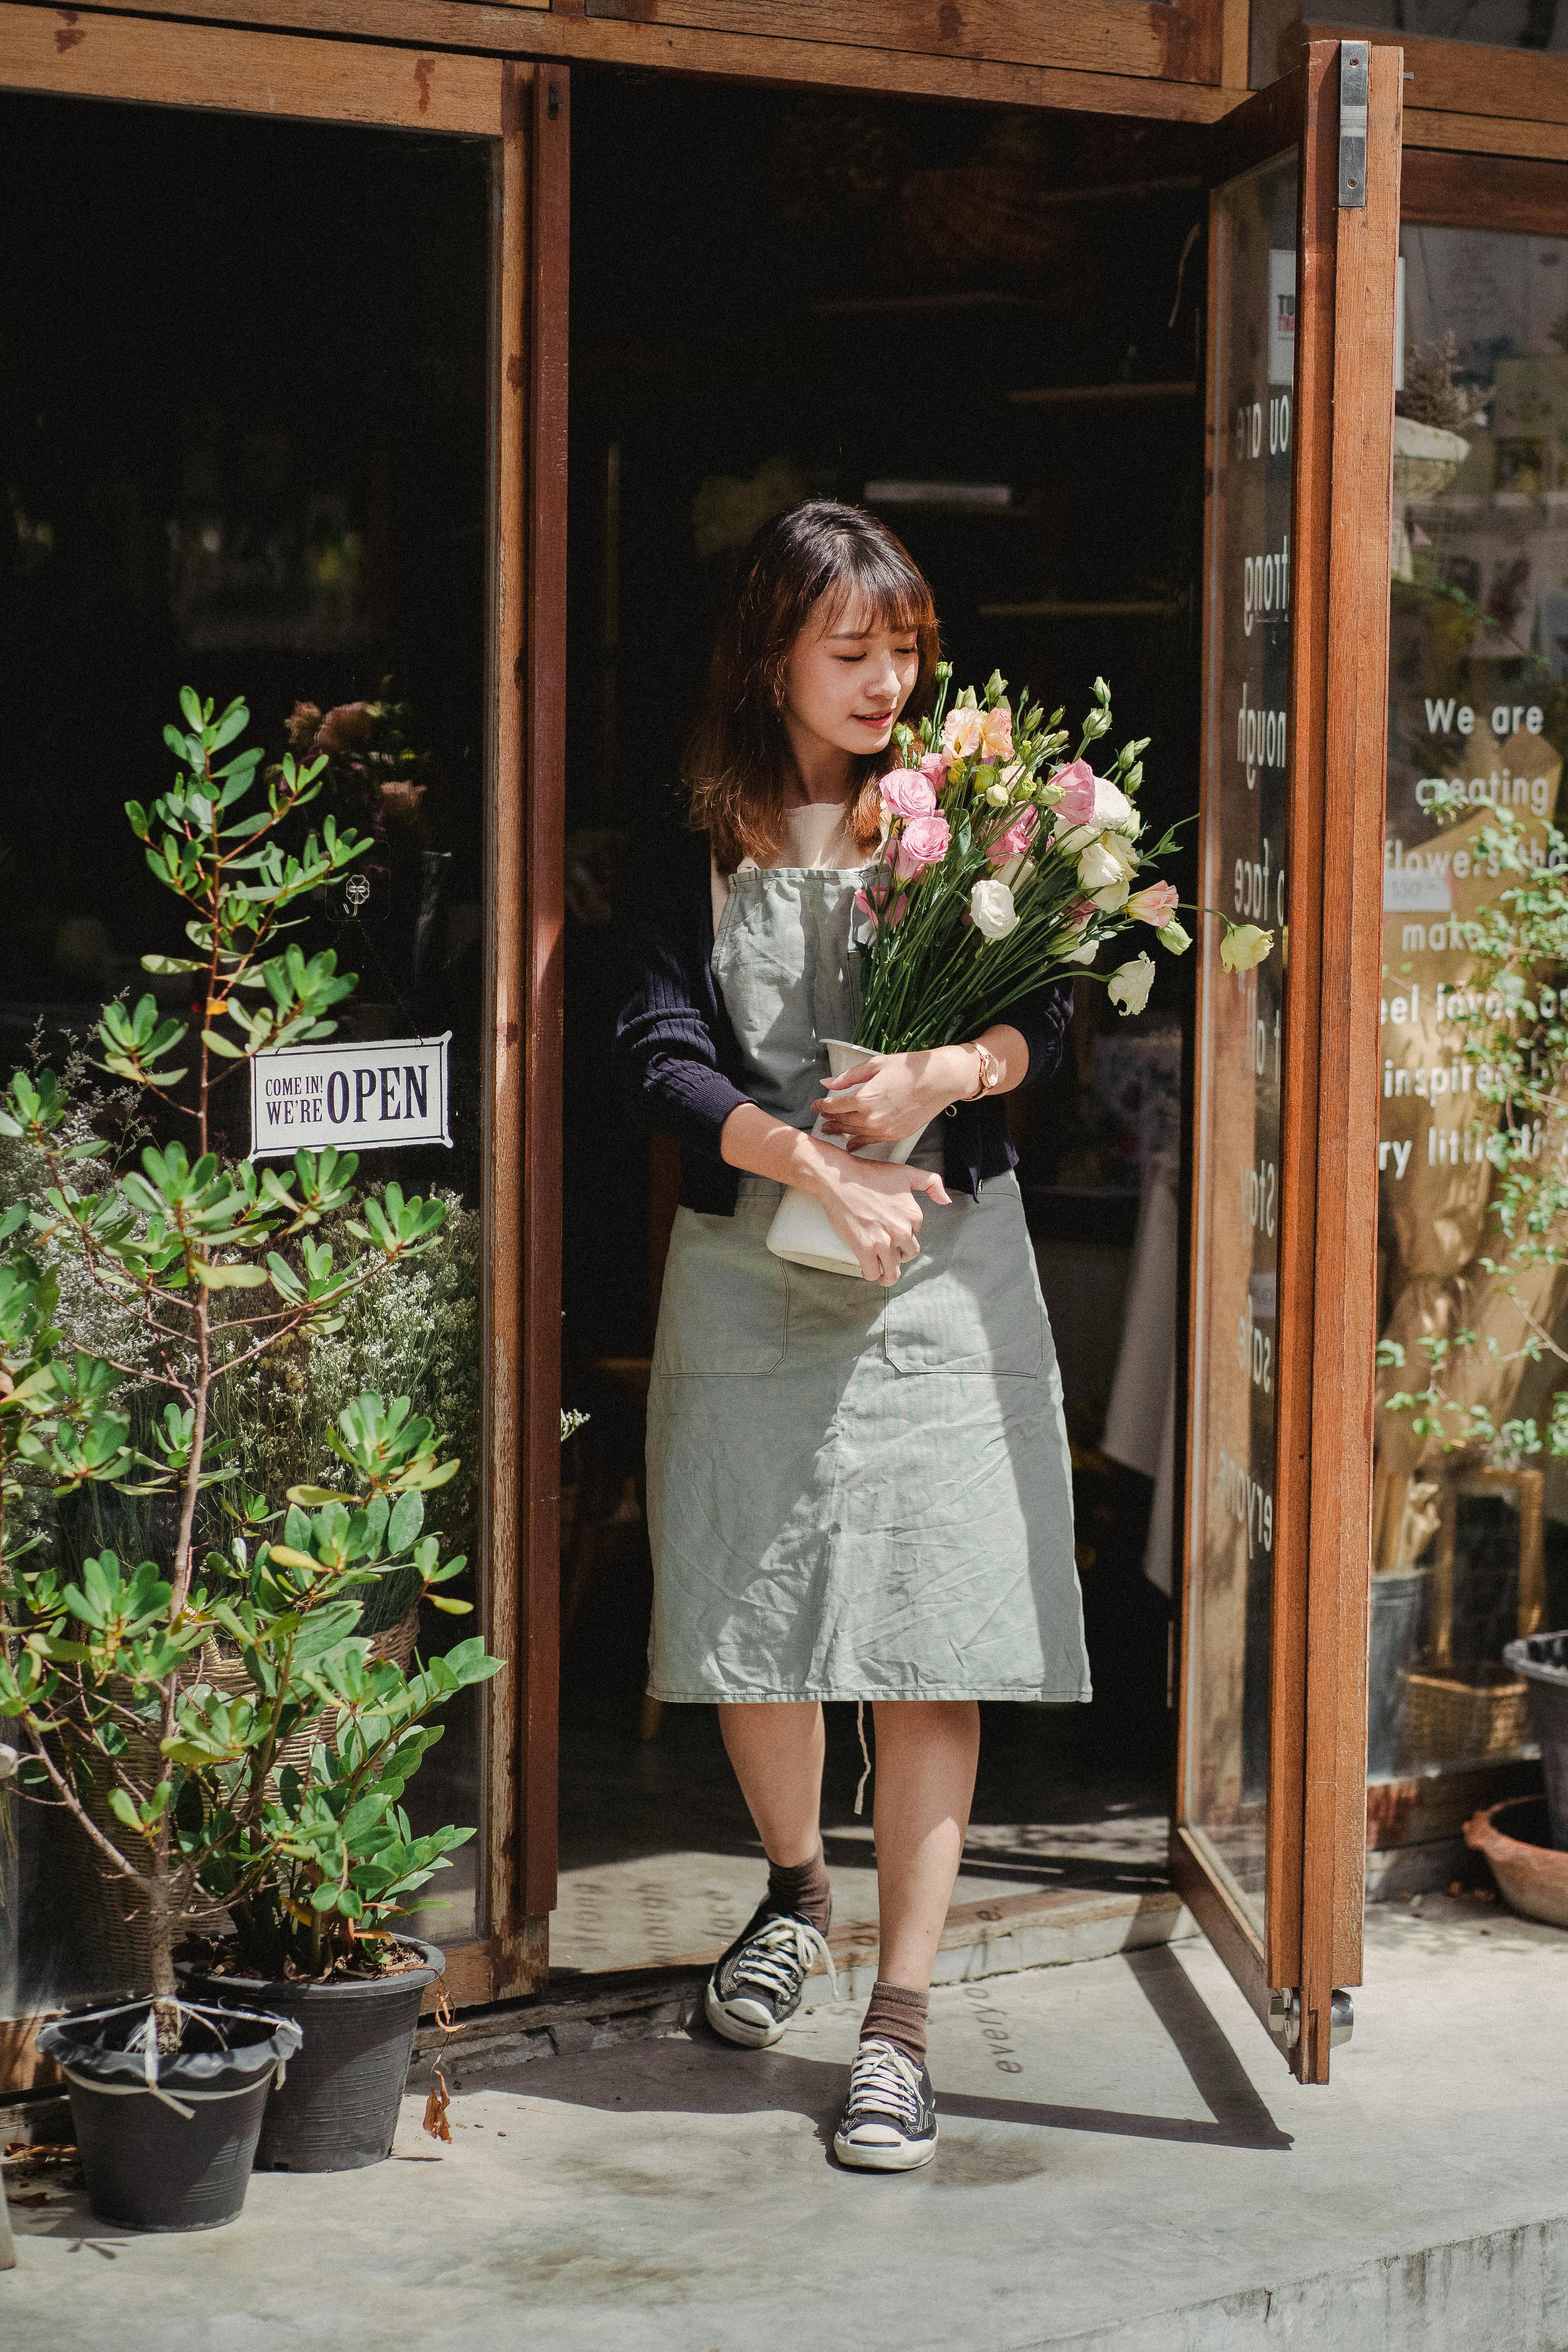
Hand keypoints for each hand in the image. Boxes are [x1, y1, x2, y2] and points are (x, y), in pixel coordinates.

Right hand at [808, 1152, 951, 1285]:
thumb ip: (931, 1183)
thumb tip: (945, 1200)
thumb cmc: (869, 1175)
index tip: (894, 1231)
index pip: (915, 1235)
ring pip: (892, 1271)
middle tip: (890, 1253)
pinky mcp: (864, 1249)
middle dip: (899, 1255)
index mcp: (913, 1215)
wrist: (841, 1179)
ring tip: (884, 1275)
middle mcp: (901, 1231)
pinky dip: (871, 1274)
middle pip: (907, 1255)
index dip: (904, 1234)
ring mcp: (883, 1242)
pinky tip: (869, 1270)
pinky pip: (872, 1272)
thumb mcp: (907, 1172)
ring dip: (888, 1275)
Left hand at [812, 1046, 972, 1148]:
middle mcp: (871, 1117)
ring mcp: (884, 1129)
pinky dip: (859, 1142)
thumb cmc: (909, 1068)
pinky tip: (851, 1143)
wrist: (940, 1080)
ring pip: (855, 1133)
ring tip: (831, 1130)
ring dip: (841, 1131)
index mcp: (864, 1097)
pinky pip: (871, 1141)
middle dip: (830, 1119)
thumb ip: (848, 1077)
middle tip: (822, 1120)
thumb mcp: (875, 1065)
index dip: (821, 1105)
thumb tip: (827, 1082)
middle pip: (843, 1121)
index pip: (834, 1105)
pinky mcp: (896, 1135)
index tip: (816, 1105)